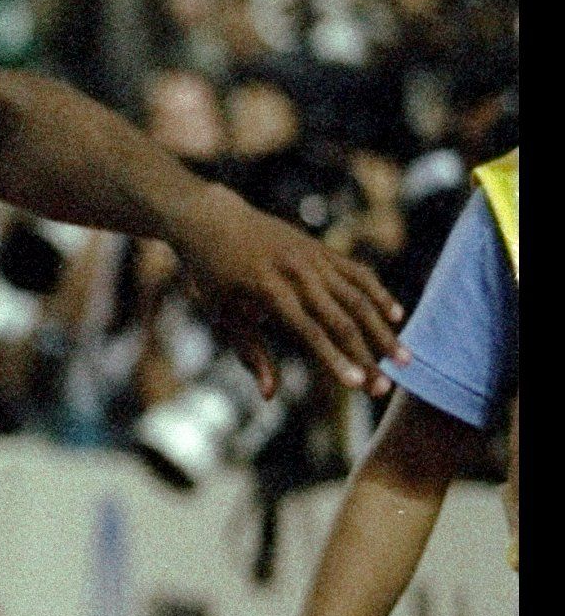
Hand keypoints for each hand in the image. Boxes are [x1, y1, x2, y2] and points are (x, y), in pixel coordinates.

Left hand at [168, 182, 402, 396]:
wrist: (214, 220)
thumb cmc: (213, 276)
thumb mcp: (221, 314)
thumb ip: (249, 353)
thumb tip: (268, 395)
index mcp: (268, 289)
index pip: (310, 331)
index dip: (335, 359)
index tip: (357, 386)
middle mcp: (296, 272)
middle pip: (341, 319)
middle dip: (365, 356)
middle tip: (384, 388)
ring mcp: (313, 257)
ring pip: (358, 297)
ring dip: (383, 331)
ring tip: (403, 360)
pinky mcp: (322, 249)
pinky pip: (358, 273)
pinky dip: (379, 293)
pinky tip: (396, 316)